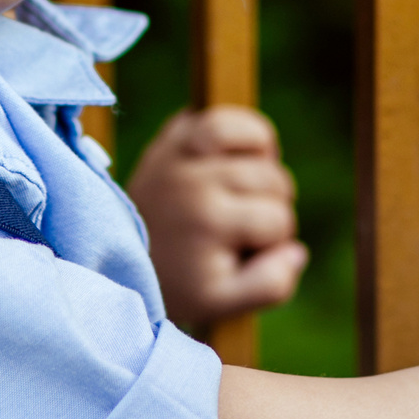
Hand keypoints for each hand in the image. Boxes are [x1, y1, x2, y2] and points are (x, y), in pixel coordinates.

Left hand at [126, 106, 307, 325]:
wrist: (123, 256)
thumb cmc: (179, 282)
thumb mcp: (222, 302)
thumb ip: (270, 285)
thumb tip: (296, 251)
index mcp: (209, 221)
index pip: (279, 220)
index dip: (274, 241)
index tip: (246, 253)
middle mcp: (194, 180)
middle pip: (274, 180)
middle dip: (272, 206)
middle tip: (244, 227)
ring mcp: (181, 152)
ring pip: (260, 144)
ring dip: (266, 169)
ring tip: (246, 193)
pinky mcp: (173, 135)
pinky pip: (226, 116)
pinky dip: (247, 132)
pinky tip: (244, 158)